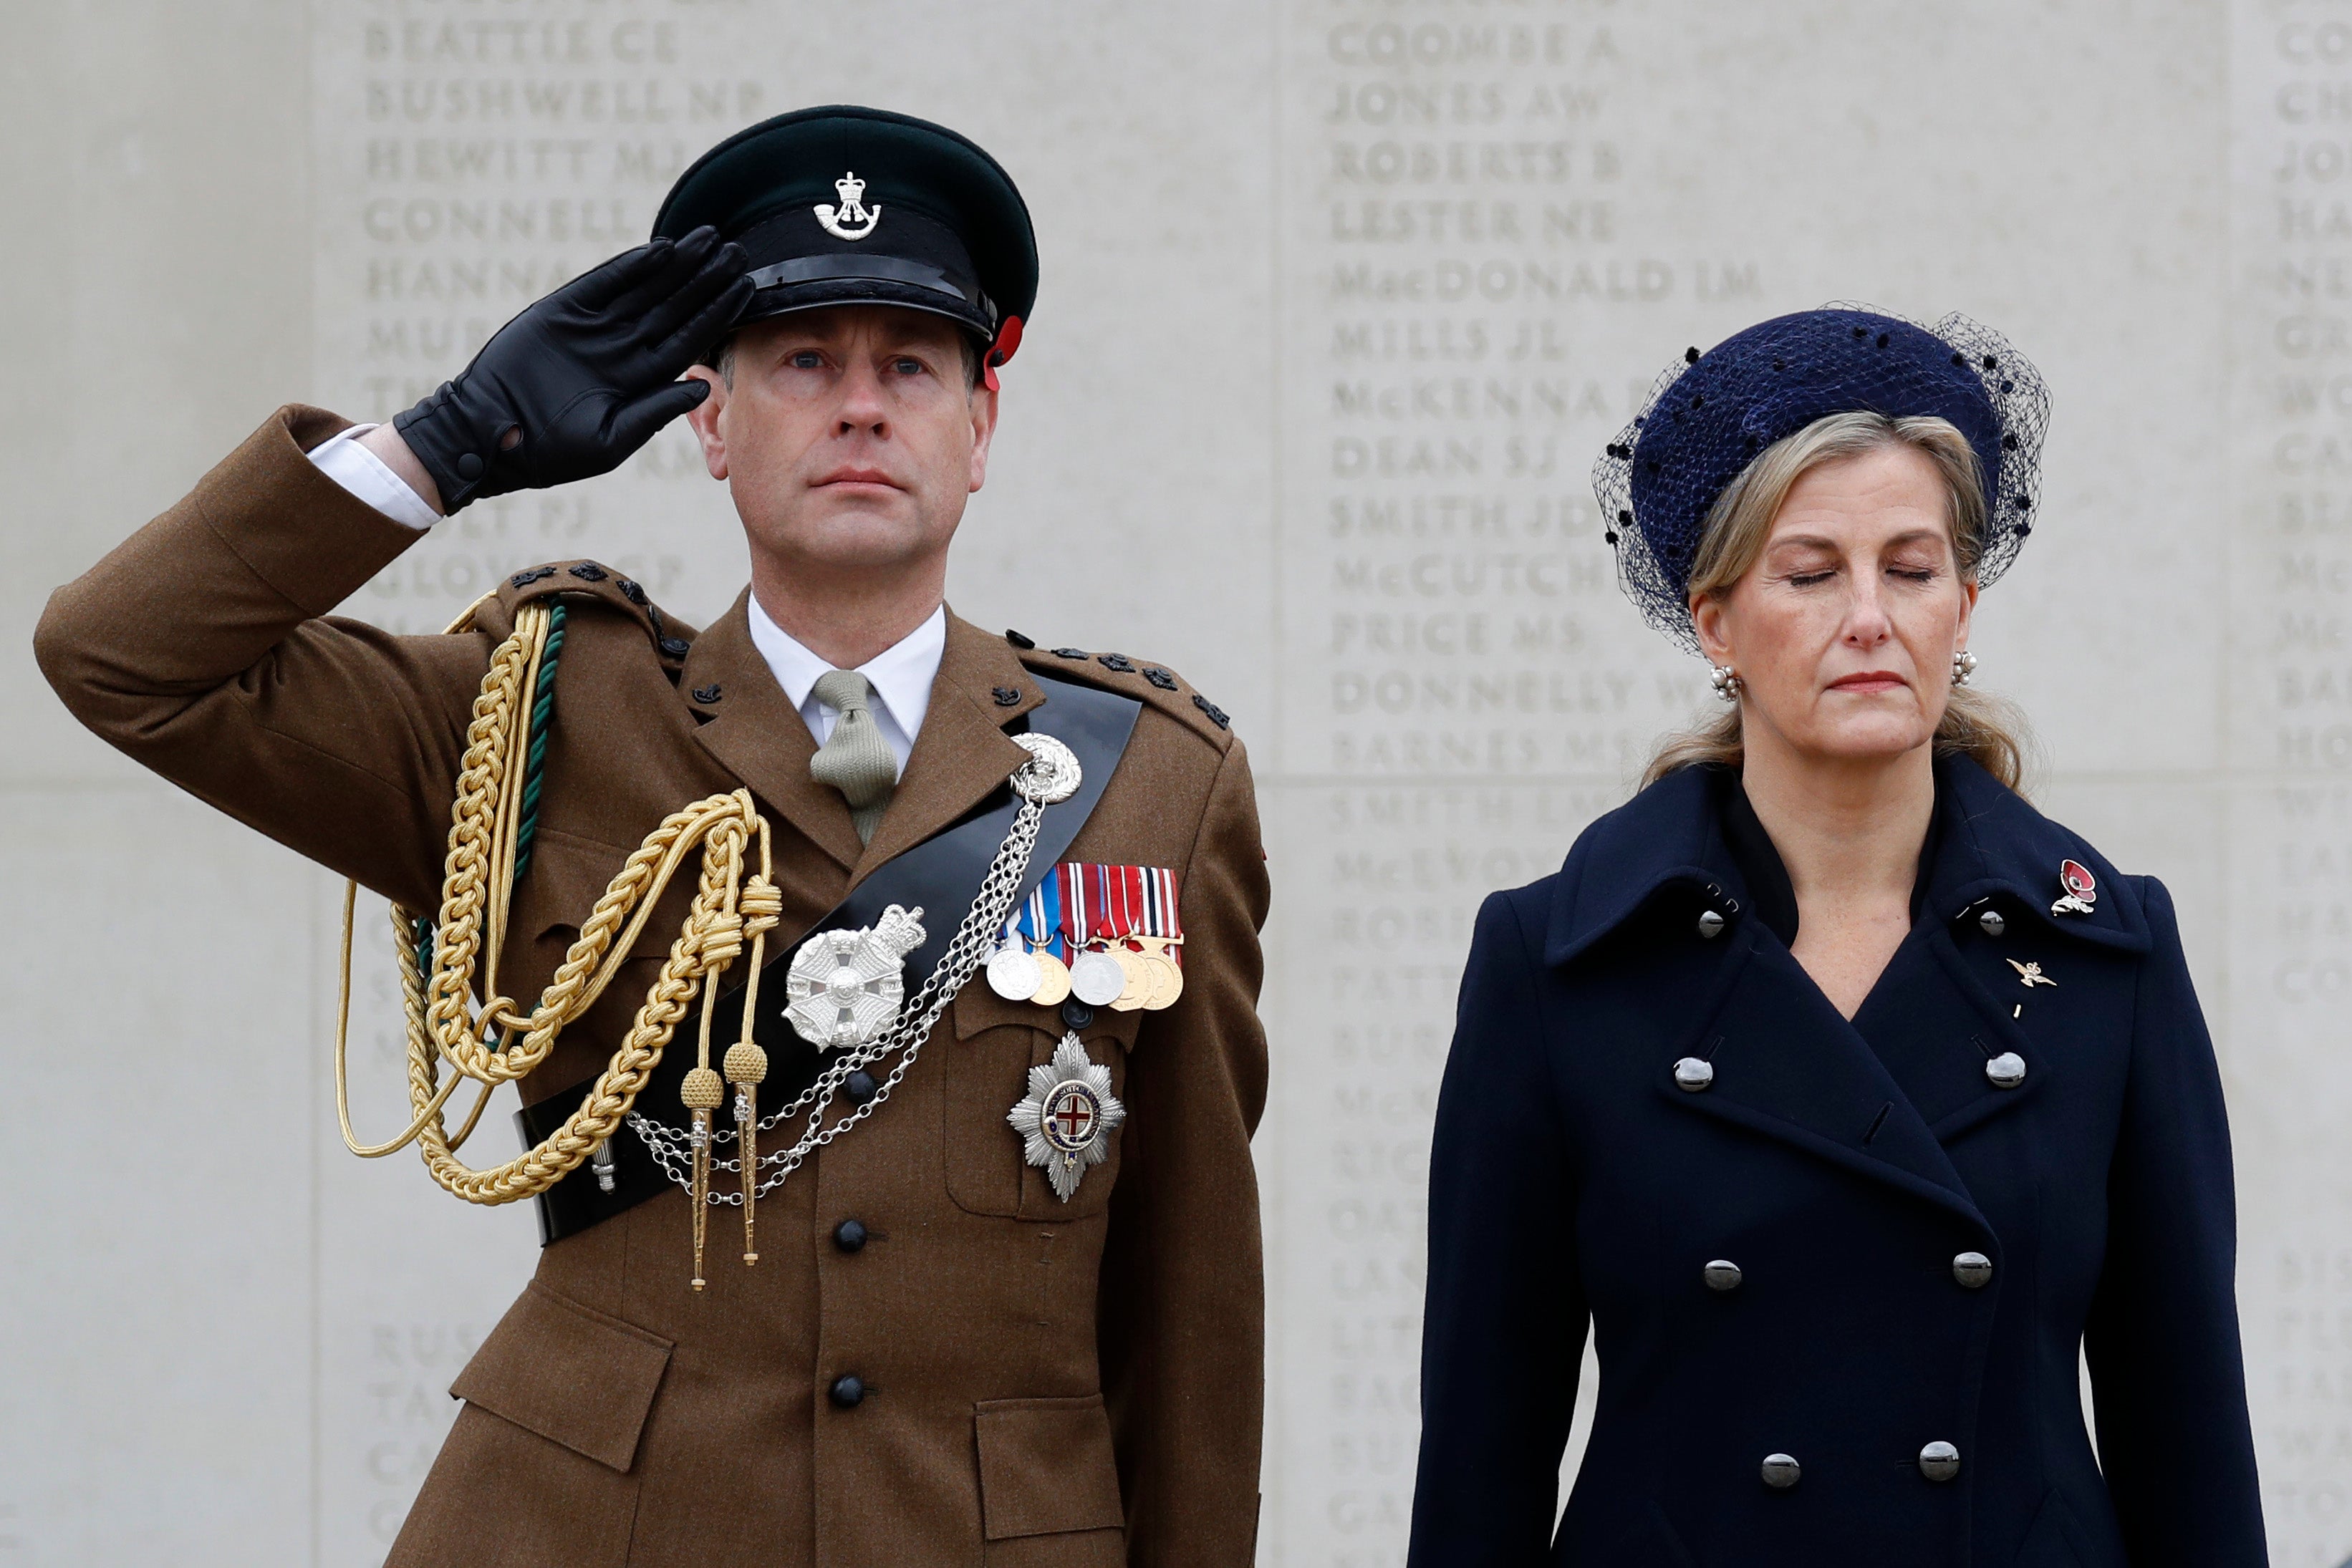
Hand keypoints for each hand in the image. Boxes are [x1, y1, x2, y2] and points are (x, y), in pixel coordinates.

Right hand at [391, 226, 750, 511]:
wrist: (492, 436)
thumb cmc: (552, 451)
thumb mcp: (610, 438)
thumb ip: (654, 411)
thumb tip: (701, 387)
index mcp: (640, 379)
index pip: (689, 338)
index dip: (718, 314)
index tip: (746, 290)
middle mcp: (623, 347)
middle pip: (675, 306)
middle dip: (706, 280)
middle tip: (738, 252)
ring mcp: (595, 326)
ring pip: (647, 288)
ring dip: (678, 264)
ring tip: (709, 239)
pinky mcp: (564, 310)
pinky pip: (604, 283)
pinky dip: (631, 266)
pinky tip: (662, 250)